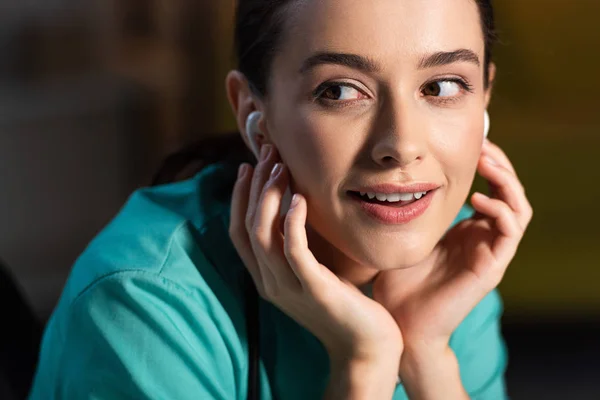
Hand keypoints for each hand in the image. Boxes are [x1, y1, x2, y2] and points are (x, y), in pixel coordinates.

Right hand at [229, 144, 402, 365]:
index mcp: (266, 277)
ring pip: (263, 234)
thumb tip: (296, 205)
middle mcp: (270, 283)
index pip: (238, 232)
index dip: (239, 197)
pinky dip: (292, 223)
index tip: (247, 165)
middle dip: (254, 186)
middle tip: (267, 153)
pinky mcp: (315, 290)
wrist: (367, 345)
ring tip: (279, 167)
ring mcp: (289, 287)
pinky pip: (294, 251)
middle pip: (248, 226)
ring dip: (269, 196)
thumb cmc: (345, 302)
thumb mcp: (313, 270)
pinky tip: (299, 199)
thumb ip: (299, 245)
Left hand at [373, 139, 532, 354]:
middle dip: (500, 165)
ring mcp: (489, 253)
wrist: (401, 323)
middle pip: (509, 194)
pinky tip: (477, 199)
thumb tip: (389, 180)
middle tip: (484, 144)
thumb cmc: (398, 283)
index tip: (470, 142)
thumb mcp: (403, 236)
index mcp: (465, 231)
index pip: (491, 190)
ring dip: (507, 182)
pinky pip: (509, 233)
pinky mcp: (491, 268)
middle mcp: (481, 239)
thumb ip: (407, 212)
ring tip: (488, 162)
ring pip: (518, 209)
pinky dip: (499, 210)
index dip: (486, 165)